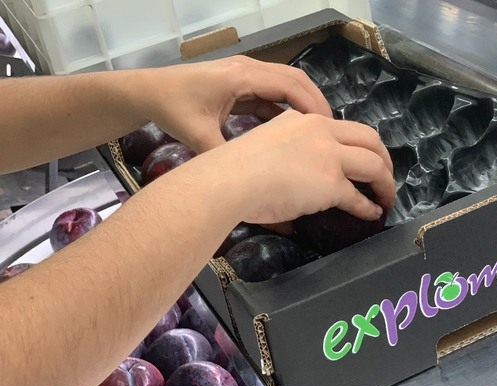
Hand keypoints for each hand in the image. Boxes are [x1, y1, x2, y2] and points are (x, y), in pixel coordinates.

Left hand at [137, 56, 331, 151]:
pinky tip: (293, 129)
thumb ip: (226, 158)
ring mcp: (245, 74)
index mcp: (242, 77)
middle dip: (315, 103)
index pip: (289, 85)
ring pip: (285, 84)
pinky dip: (285, 107)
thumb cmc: (173, 109)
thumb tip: (247, 189)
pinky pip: (272, 92)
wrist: (148, 92)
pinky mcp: (241, 83)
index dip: (312, 105)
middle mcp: (249, 69)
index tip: (328, 128)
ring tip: (318, 131)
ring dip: (302, 104)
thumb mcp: (199, 137)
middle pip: (295, 79)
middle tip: (332, 130)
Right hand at [195, 110, 394, 222]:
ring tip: (386, 196)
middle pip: (369, 139)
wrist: (228, 180)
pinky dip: (370, 205)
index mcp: (303, 120)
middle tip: (384, 174)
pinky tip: (372, 212)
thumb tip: (293, 179)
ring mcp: (329, 157)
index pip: (342, 127)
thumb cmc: (234, 168)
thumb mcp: (264, 143)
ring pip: (374, 165)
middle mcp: (321, 132)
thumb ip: (285, 153)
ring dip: (385, 182)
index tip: (360, 158)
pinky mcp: (331, 184)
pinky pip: (359, 197)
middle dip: (383, 157)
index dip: (357, 144)